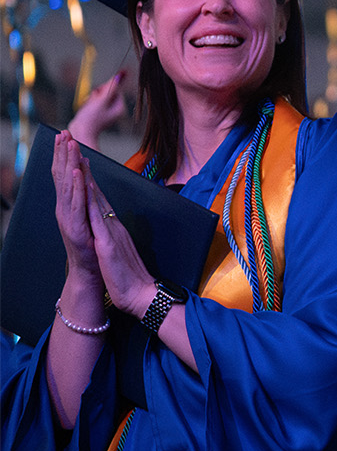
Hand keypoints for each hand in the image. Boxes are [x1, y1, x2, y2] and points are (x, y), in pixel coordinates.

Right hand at [52, 131, 102, 282]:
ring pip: (68, 185)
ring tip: (69, 145)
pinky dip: (76, 186)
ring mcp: (68, 218)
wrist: (90, 271)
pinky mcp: (75, 227)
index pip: (65, 174)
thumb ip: (86, 197)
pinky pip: (76, 202)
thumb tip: (86, 177)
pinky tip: (76, 171)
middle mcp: (65, 209)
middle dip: (63, 153)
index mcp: (70, 205)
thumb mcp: (89, 216)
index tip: (65, 134)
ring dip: (68, 163)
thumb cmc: (91, 244)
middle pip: (62, 175)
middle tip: (63, 132)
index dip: (64, 154)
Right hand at [67, 71, 128, 149]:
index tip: (98, 96)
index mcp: (120, 108)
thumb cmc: (91, 119)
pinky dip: (88, 104)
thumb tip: (121, 74)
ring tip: (88, 107)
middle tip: (92, 103)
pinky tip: (85, 110)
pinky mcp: (97, 114)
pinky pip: (93, 103)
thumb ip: (111, 87)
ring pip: (99, 98)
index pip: (116, 90)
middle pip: (107, 93)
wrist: (79, 133)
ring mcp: (106, 113)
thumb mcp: (102, 100)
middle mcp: (115, 110)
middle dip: (97, 95)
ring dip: (91, 99)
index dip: (105, 89)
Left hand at [82, 173, 156, 320]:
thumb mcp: (120, 257)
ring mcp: (111, 233)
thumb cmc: (131, 281)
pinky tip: (87, 188)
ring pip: (98, 201)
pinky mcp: (107, 242)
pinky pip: (97, 217)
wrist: (142, 294)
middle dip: (89, 175)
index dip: (93, 186)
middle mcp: (114, 227)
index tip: (86, 169)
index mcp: (116, 232)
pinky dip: (92, 201)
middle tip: (82, 155)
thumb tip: (111, 238)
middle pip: (100, 197)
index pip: (102, 205)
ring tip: (81, 161)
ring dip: (89, 181)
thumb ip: (116, 244)